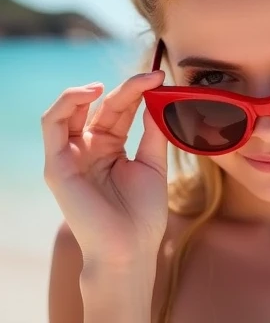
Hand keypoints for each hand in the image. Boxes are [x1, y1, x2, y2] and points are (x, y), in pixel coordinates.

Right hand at [42, 71, 168, 263]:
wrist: (131, 249)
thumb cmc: (143, 213)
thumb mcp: (153, 164)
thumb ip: (152, 131)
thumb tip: (156, 98)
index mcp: (110, 147)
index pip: (120, 110)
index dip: (138, 91)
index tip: (160, 78)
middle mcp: (89, 147)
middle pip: (101, 106)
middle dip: (127, 88)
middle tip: (152, 77)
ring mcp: (72, 155)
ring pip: (71, 110)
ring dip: (91, 90)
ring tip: (120, 83)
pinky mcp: (57, 165)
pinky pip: (52, 125)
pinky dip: (67, 103)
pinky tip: (92, 92)